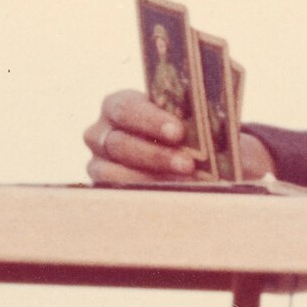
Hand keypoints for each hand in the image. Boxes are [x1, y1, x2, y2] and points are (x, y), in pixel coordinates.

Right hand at [82, 86, 272, 187]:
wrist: (179, 160)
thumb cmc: (183, 135)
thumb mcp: (187, 122)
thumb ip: (193, 122)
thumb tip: (209, 131)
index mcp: (118, 107)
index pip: (125, 108)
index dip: (150, 120)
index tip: (178, 132)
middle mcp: (100, 134)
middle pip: (120, 144)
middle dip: (156, 155)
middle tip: (187, 163)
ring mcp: (98, 164)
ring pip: (113, 174)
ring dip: (151, 179)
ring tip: (185, 184)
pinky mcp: (103, 191)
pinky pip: (117, 196)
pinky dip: (146, 196)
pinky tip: (172, 199)